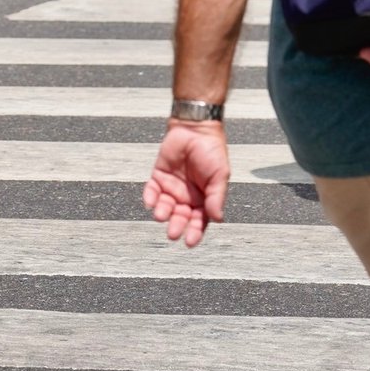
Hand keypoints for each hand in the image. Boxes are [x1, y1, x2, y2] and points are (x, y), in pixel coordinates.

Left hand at [144, 121, 229, 247]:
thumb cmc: (212, 152)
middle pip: (180, 217)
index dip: (194, 232)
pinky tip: (150, 202)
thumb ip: (216, 196)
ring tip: (161, 215)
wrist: (196, 129)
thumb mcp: (219, 175)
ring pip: (164, 206)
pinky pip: (151, 191)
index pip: (198, 221)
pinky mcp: (158, 176)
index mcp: (203, 200)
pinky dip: (149, 197)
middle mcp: (187, 197)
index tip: (189, 242)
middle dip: (176, 225)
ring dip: (162, 213)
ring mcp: (172, 188)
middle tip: (172, 233)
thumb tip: (218, 218)